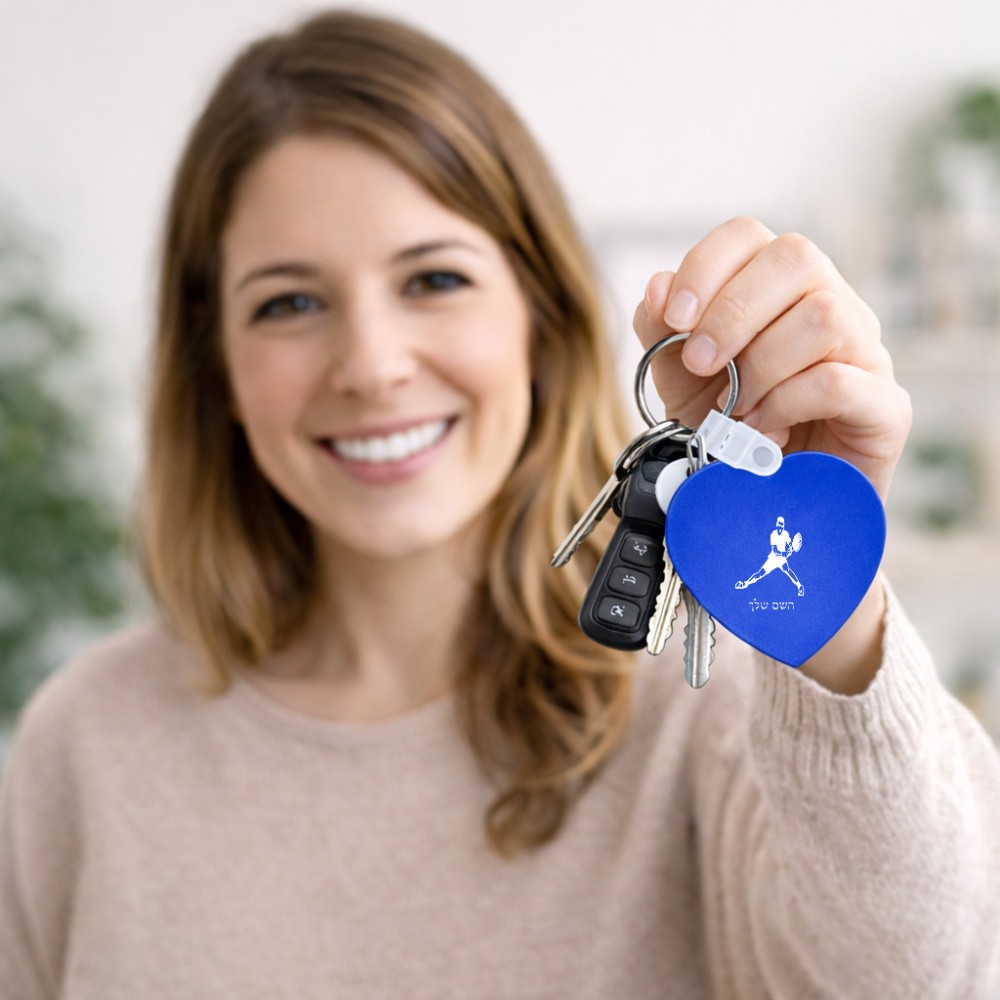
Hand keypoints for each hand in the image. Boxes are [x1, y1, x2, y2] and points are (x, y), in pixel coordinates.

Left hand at [632, 217, 910, 501]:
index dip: (705, 267)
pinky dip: (787, 404)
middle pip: (796, 258)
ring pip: (823, 316)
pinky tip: (763, 432)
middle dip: (732, 314)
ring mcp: (865, 352)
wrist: (767, 502)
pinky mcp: (885, 405)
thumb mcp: (680, 380)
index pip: (749, 235)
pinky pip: (839, 380)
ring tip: (737, 411)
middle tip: (700, 365)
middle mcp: (831, 304)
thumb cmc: (730, 429)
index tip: (675, 319)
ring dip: (762, 367)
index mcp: (778, 289)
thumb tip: (656, 285)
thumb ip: (663, 332)